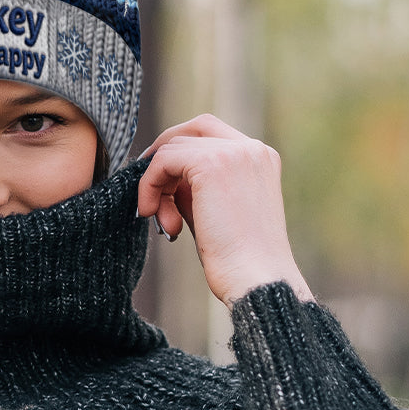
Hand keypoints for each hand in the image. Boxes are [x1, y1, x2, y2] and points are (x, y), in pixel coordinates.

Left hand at [137, 114, 312, 307]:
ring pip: (172, 148)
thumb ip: (193, 185)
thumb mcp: (214, 209)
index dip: (179, 151)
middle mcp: (251, 149)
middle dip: (164, 156)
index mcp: (260, 158)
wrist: (256, 280)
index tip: (161, 182)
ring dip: (156, 183)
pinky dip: (149, 185)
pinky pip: (162, 161)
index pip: (211, 133)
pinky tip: (151, 213)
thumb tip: (162, 174)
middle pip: (192, 129)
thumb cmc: (237, 258)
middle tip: (149, 189)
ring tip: (164, 221)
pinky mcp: (212, 164)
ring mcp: (233, 153)